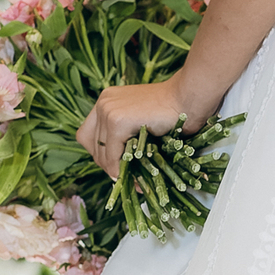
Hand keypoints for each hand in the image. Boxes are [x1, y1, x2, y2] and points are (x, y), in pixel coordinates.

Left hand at [76, 79, 205, 181]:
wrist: (187, 98)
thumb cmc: (170, 110)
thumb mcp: (138, 120)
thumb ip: (123, 136)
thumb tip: (116, 170)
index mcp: (106, 100)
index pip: (87, 134)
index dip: (99, 153)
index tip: (114, 164)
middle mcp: (103, 102)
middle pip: (90, 144)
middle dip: (106, 164)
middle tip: (124, 175)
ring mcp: (108, 110)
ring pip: (100, 152)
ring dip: (115, 168)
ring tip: (132, 177)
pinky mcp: (117, 121)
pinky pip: (112, 155)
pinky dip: (120, 168)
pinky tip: (133, 172)